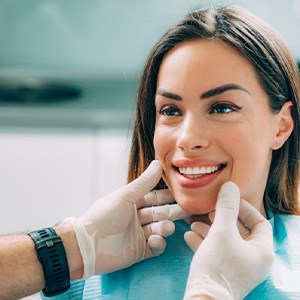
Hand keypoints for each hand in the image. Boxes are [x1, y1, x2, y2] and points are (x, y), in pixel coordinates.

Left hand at [63, 160, 187, 278]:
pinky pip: (155, 247)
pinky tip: (154, 240)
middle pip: (160, 213)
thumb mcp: (125, 196)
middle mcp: (136, 218)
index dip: (168, 196)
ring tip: (166, 227)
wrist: (87, 245)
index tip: (182, 193)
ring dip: (165, 228)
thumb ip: (144, 182)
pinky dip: (158, 243)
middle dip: (172, 212)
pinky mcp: (139, 252)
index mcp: (132, 203)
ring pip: (159, 229)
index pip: (155, 198)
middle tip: (187, 210)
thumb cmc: (104, 216)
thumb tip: (158, 163)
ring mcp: (138, 235)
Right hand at [184, 182, 274, 299]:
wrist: (203, 299)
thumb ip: (226, 207)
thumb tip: (230, 185)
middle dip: (221, 218)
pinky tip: (189, 235)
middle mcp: (253, 259)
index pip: (260, 222)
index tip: (228, 201)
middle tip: (208, 211)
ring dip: (209, 229)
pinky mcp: (223, 272)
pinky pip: (216, 251)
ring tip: (193, 222)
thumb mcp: (222, 231)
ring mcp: (237, 267)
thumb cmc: (218, 264)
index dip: (244, 208)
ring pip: (225, 241)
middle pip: (239, 230)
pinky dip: (204, 242)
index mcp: (261, 250)